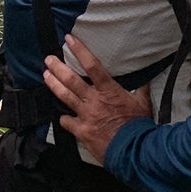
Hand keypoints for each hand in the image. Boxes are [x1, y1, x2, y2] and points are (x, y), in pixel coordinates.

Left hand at [44, 34, 152, 165]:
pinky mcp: (82, 132)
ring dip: (54, 85)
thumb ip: (141, 89)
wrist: (134, 152)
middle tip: (48, 59)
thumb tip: (144, 78)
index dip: (80, 50)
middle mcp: (94, 100)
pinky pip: (67, 122)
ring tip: (45, 75)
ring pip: (65, 96)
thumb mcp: (143, 103)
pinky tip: (61, 116)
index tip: (69, 39)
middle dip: (58, 67)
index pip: (92, 65)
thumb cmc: (139, 126)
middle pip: (71, 79)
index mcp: (108, 90)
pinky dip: (64, 119)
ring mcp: (86, 116)